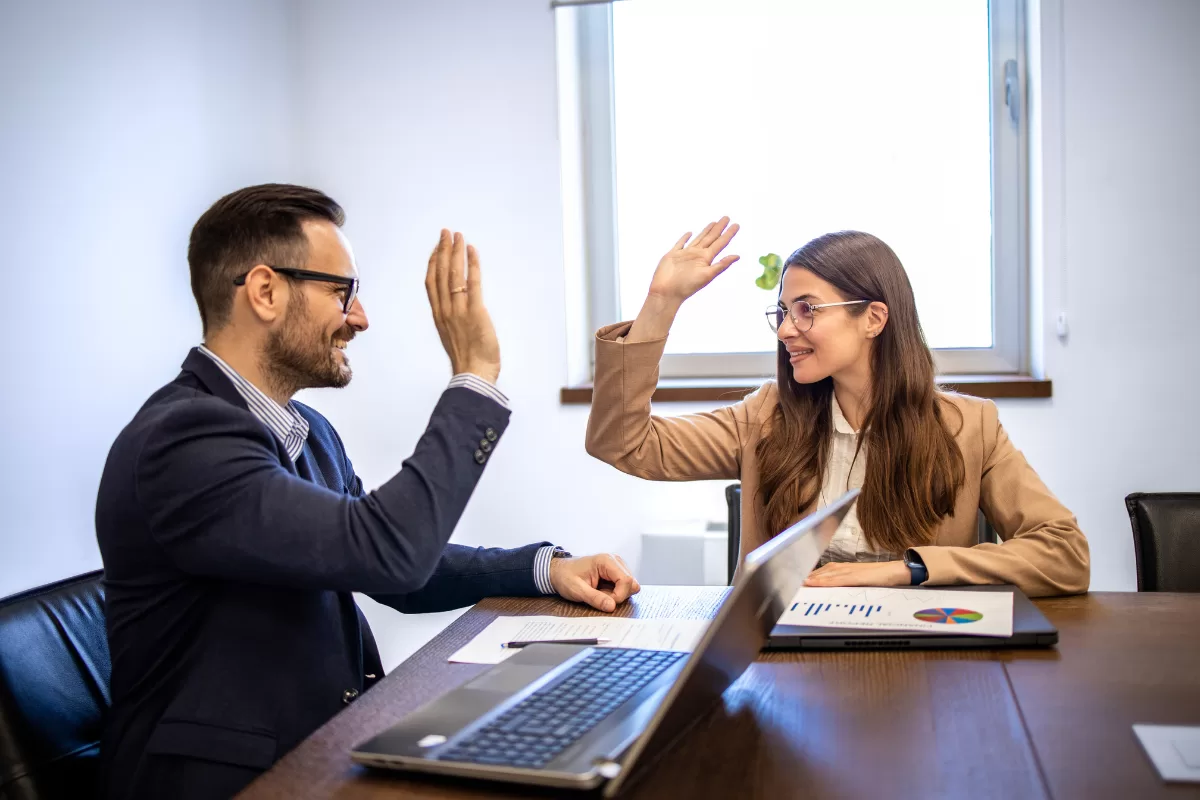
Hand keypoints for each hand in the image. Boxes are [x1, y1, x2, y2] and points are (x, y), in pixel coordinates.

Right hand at [424, 230, 500, 382]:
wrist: (473, 375)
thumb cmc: (467, 360)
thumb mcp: (453, 337)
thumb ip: (453, 322)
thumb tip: (457, 311)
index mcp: (439, 316)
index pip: (431, 283)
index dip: (433, 263)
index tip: (437, 248)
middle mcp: (445, 310)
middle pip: (440, 273)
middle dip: (442, 250)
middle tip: (446, 232)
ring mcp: (458, 310)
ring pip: (452, 274)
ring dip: (455, 252)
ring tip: (457, 235)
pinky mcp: (474, 311)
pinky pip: (471, 283)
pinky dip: (471, 264)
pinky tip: (472, 250)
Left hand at [549, 554, 640, 612]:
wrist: (559, 571)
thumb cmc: (566, 577)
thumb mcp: (577, 590)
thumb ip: (595, 598)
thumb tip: (612, 607)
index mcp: (606, 561)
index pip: (627, 580)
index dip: (619, 596)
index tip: (606, 602)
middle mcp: (615, 561)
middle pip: (631, 584)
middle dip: (619, 596)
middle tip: (601, 597)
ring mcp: (617, 567)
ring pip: (630, 586)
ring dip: (617, 595)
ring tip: (600, 593)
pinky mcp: (616, 573)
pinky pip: (625, 587)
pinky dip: (615, 593)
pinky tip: (603, 592)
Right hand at [646, 217, 740, 304]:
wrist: (666, 292)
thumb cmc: (686, 287)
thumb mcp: (707, 275)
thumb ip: (721, 265)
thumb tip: (738, 256)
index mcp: (706, 259)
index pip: (720, 243)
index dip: (728, 234)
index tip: (736, 225)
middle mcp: (697, 255)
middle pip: (711, 238)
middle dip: (719, 228)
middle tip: (726, 218)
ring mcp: (685, 254)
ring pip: (698, 239)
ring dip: (706, 231)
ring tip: (713, 223)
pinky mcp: (673, 255)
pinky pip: (681, 243)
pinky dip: (685, 238)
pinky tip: (689, 233)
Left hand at [804, 561, 909, 587]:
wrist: (897, 571)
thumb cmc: (881, 577)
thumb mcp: (861, 580)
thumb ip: (848, 583)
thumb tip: (836, 590)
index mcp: (845, 568)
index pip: (823, 571)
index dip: (810, 575)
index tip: (797, 580)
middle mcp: (845, 567)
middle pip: (821, 572)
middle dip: (806, 577)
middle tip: (791, 583)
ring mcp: (850, 571)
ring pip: (826, 574)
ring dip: (811, 578)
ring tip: (797, 583)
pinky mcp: (856, 576)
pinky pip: (837, 579)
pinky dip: (824, 581)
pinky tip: (814, 583)